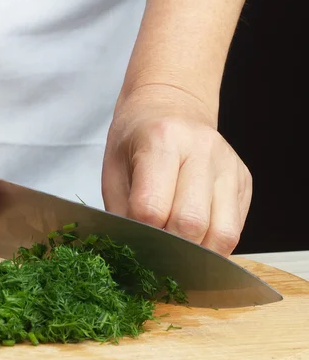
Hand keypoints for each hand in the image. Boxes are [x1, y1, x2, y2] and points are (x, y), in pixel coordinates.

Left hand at [101, 85, 251, 255]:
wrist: (171, 106)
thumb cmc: (136, 139)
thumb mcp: (113, 169)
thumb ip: (121, 212)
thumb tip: (132, 253)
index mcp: (162, 140)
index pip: (152, 208)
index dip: (140, 234)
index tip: (134, 241)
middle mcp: (202, 150)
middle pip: (191, 223)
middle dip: (170, 249)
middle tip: (154, 252)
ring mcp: (229, 166)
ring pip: (222, 233)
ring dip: (197, 253)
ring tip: (177, 252)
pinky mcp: (244, 181)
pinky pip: (235, 229)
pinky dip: (213, 244)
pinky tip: (194, 239)